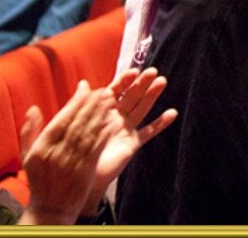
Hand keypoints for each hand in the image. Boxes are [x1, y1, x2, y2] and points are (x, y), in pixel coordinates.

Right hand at [17, 81, 114, 224]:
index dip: (76, 102)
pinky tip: (113, 121)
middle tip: (105, 88)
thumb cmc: (39, 178)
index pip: (62, 119)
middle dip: (92, 104)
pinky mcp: (86, 170)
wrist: (51, 207)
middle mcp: (57, 153)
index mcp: (42, 148)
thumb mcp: (27, 155)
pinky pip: (97, 147)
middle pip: (78, 123)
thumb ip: (30, 131)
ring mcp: (73, 161)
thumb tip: (33, 108)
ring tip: (112, 99)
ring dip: (102, 114)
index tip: (87, 88)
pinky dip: (105, 133)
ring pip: (89, 133)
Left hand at [82, 68, 177, 215]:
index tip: (134, 71)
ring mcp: (126, 129)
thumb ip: (80, 103)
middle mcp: (116, 117)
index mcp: (101, 110)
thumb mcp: (75, 123)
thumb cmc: (75, 150)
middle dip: (141, 83)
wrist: (80, 176)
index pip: (115, 91)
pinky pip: (149, 131)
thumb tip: (83, 82)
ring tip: (162, 82)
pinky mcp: (133, 143)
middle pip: (131, 96)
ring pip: (142, 109)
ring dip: (152, 95)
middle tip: (152, 71)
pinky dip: (160, 123)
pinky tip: (172, 113)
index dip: (124, 81)